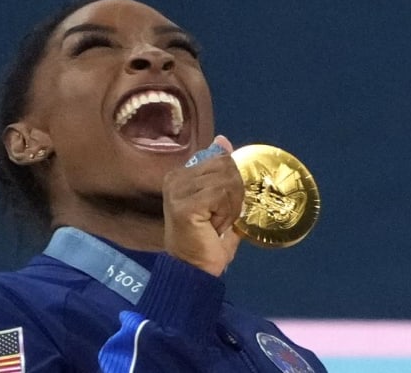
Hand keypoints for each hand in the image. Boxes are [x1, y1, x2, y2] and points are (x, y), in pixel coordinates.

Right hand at [162, 135, 244, 275]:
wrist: (194, 270)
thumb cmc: (207, 240)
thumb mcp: (220, 200)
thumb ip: (222, 172)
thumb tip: (222, 140)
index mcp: (180, 174)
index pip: (220, 159)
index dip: (231, 182)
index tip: (220, 207)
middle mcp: (175, 178)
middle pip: (226, 167)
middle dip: (234, 194)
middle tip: (221, 217)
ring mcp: (178, 190)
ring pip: (226, 180)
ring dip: (231, 206)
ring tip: (217, 223)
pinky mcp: (184, 205)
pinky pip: (221, 195)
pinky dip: (227, 213)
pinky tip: (215, 227)